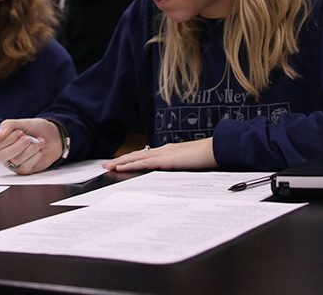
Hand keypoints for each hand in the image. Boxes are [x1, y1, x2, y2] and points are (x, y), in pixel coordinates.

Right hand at [0, 119, 52, 173]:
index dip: (7, 139)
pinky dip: (34, 157)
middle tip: (28, 138)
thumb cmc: (37, 129)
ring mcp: (14, 163)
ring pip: (16, 160)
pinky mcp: (24, 170)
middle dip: (17, 146)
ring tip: (39, 142)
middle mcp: (6, 153)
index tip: (20, 132)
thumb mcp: (23, 122)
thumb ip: (8, 126)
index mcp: (3, 140)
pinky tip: (39, 151)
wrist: (54, 137)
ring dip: (30, 149)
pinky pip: (25, 166)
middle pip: (1, 156)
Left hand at [101, 138, 217, 171]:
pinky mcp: (166, 160)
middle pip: (137, 155)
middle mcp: (163, 150)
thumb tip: (175, 172)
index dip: (131, 159)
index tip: (120, 162)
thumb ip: (180, 167)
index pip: (145, 155)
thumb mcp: (190, 164)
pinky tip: (122, 167)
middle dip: (120, 160)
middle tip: (106, 164)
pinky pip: (144, 163)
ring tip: (108, 166)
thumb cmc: (207, 157)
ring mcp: (164, 154)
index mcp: (168, 151)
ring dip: (121, 162)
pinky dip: (131, 165)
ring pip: (136, 158)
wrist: (217, 150)